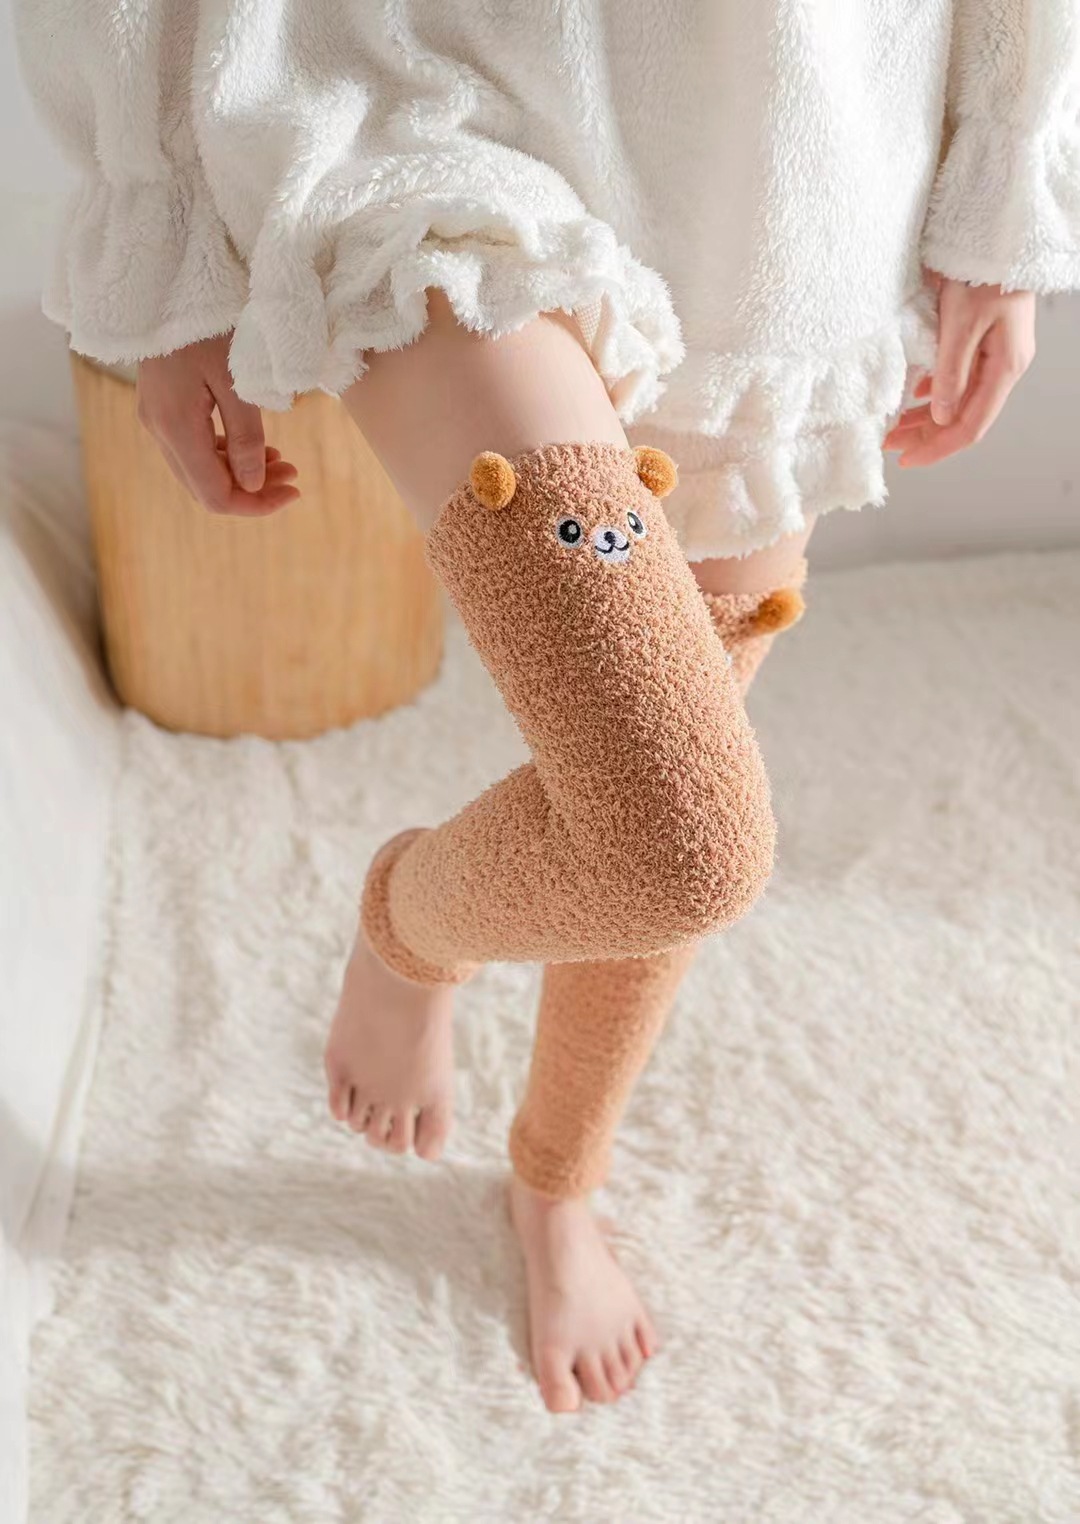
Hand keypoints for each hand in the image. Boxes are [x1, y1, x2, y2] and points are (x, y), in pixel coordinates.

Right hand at [136, 333, 299, 514]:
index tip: (295, 492)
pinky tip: (258, 447)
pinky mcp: (162, 407)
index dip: (257, 505)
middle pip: (207, 489)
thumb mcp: (237, 378)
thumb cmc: (210, 321)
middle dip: (254, 491)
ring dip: (243, 474)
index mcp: (176, 427)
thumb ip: (246, 436)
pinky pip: (195, 449)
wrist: (168, 279)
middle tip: (294, 476)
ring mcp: (157, 419)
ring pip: (201, 472)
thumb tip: (255, 484)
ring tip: (284, 461)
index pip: (216, 496)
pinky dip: (227, 455)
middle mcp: (159, 430)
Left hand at [884, 274, 1035, 467]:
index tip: (906, 460)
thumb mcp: (960, 324)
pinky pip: (960, 378)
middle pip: (964, 418)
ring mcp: (996, 355)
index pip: (971, 426)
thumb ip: (950, 373)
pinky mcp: (985, 342)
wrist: (999, 234)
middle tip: (890, 444)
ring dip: (928, 417)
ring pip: (960, 400)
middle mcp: (1004, 367)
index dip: (937, 448)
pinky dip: (935, 391)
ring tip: (896, 427)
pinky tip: (915, 395)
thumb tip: (939, 417)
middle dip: (927, 436)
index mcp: (1005, 368)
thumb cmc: (983, 271)